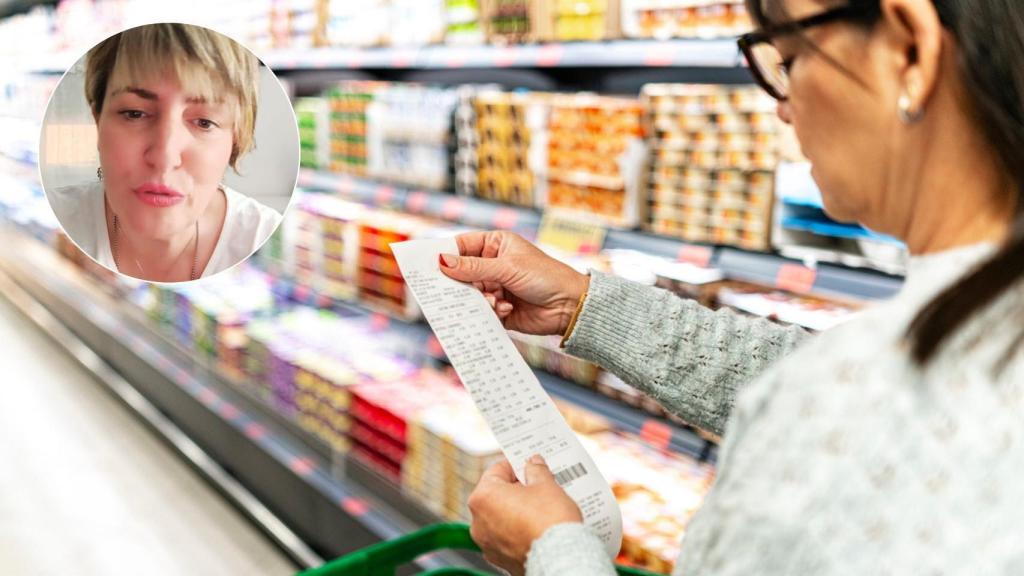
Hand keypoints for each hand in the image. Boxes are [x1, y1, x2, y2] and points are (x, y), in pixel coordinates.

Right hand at [439, 231, 589, 335]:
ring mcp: (495, 287)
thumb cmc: (545, 277)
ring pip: (470, 294)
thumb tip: (442, 261)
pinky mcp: (499, 309)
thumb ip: (473, 268)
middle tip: (452, 290)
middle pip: (462, 273)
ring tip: (493, 301)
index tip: (428, 264)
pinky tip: (506, 310)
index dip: (445, 254)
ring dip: (479, 299)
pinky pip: (481, 311)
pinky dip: (489, 312)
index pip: (462, 246)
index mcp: (496, 245)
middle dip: (460, 283)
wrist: (569, 306)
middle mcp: (493, 265)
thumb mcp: (507, 268)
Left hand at [468, 455, 583, 575]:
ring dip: (516, 510)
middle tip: (538, 486)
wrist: (560, 559)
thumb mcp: (546, 486)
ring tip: (540, 508)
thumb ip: (536, 470)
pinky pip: (506, 537)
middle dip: (517, 489)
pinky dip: (517, 531)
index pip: (497, 470)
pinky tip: (536, 527)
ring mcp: (487, 543)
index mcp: (483, 497)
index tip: (528, 465)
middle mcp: (478, 521)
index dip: (516, 465)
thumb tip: (533, 464)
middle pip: (497, 495)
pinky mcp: (499, 559)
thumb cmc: (549, 524)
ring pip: (500, 517)